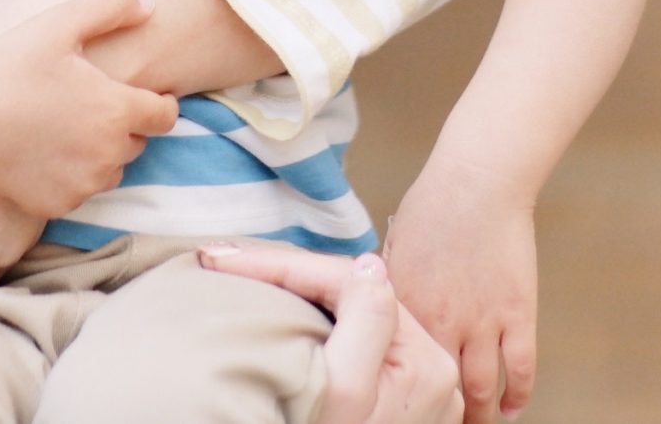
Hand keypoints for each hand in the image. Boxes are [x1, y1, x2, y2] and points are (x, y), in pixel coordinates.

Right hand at [0, 0, 179, 215]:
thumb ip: (111, 6)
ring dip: (101, 154)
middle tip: (90, 105)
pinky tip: (46, 153)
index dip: (161, 103)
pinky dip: (71, 176)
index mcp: (117, 110)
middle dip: (124, 126)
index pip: (166, 115)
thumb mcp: (60, 22)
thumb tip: (150, 4)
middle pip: (137, 143)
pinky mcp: (56, 204)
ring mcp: (82, 184)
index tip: (145, 95)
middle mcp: (108, 154)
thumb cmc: (9, 65)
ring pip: (110, 171)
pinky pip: (80, 192)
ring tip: (68, 130)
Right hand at [197, 243, 461, 423]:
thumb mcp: (344, 394)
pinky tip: (284, 308)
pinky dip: (320, 323)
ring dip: (303, 295)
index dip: (284, 266)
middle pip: (355, 298)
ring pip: (355, 316)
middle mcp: (436, 373)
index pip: (351, 285)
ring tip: (251, 276)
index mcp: (427, 363)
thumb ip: (364, 322)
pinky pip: (358, 343)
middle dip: (291, 275)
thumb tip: (367, 265)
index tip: (224, 259)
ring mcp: (419, 389)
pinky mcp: (399, 401)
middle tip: (230, 262)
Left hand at [385, 167, 537, 421]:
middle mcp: (440, 323)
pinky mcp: (518, 315)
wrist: (477, 181)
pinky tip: (512, 408)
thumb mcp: (394, 249)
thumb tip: (378, 307)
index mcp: (403, 308)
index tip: (398, 400)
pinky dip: (518, 395)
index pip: (397, 366)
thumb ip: (390, 288)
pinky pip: (521, 369)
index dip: (398, 389)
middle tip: (438, 420)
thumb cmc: (432, 204)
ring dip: (478, 414)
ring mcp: (482, 322)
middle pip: (439, 387)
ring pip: (481, 389)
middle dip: (440, 412)